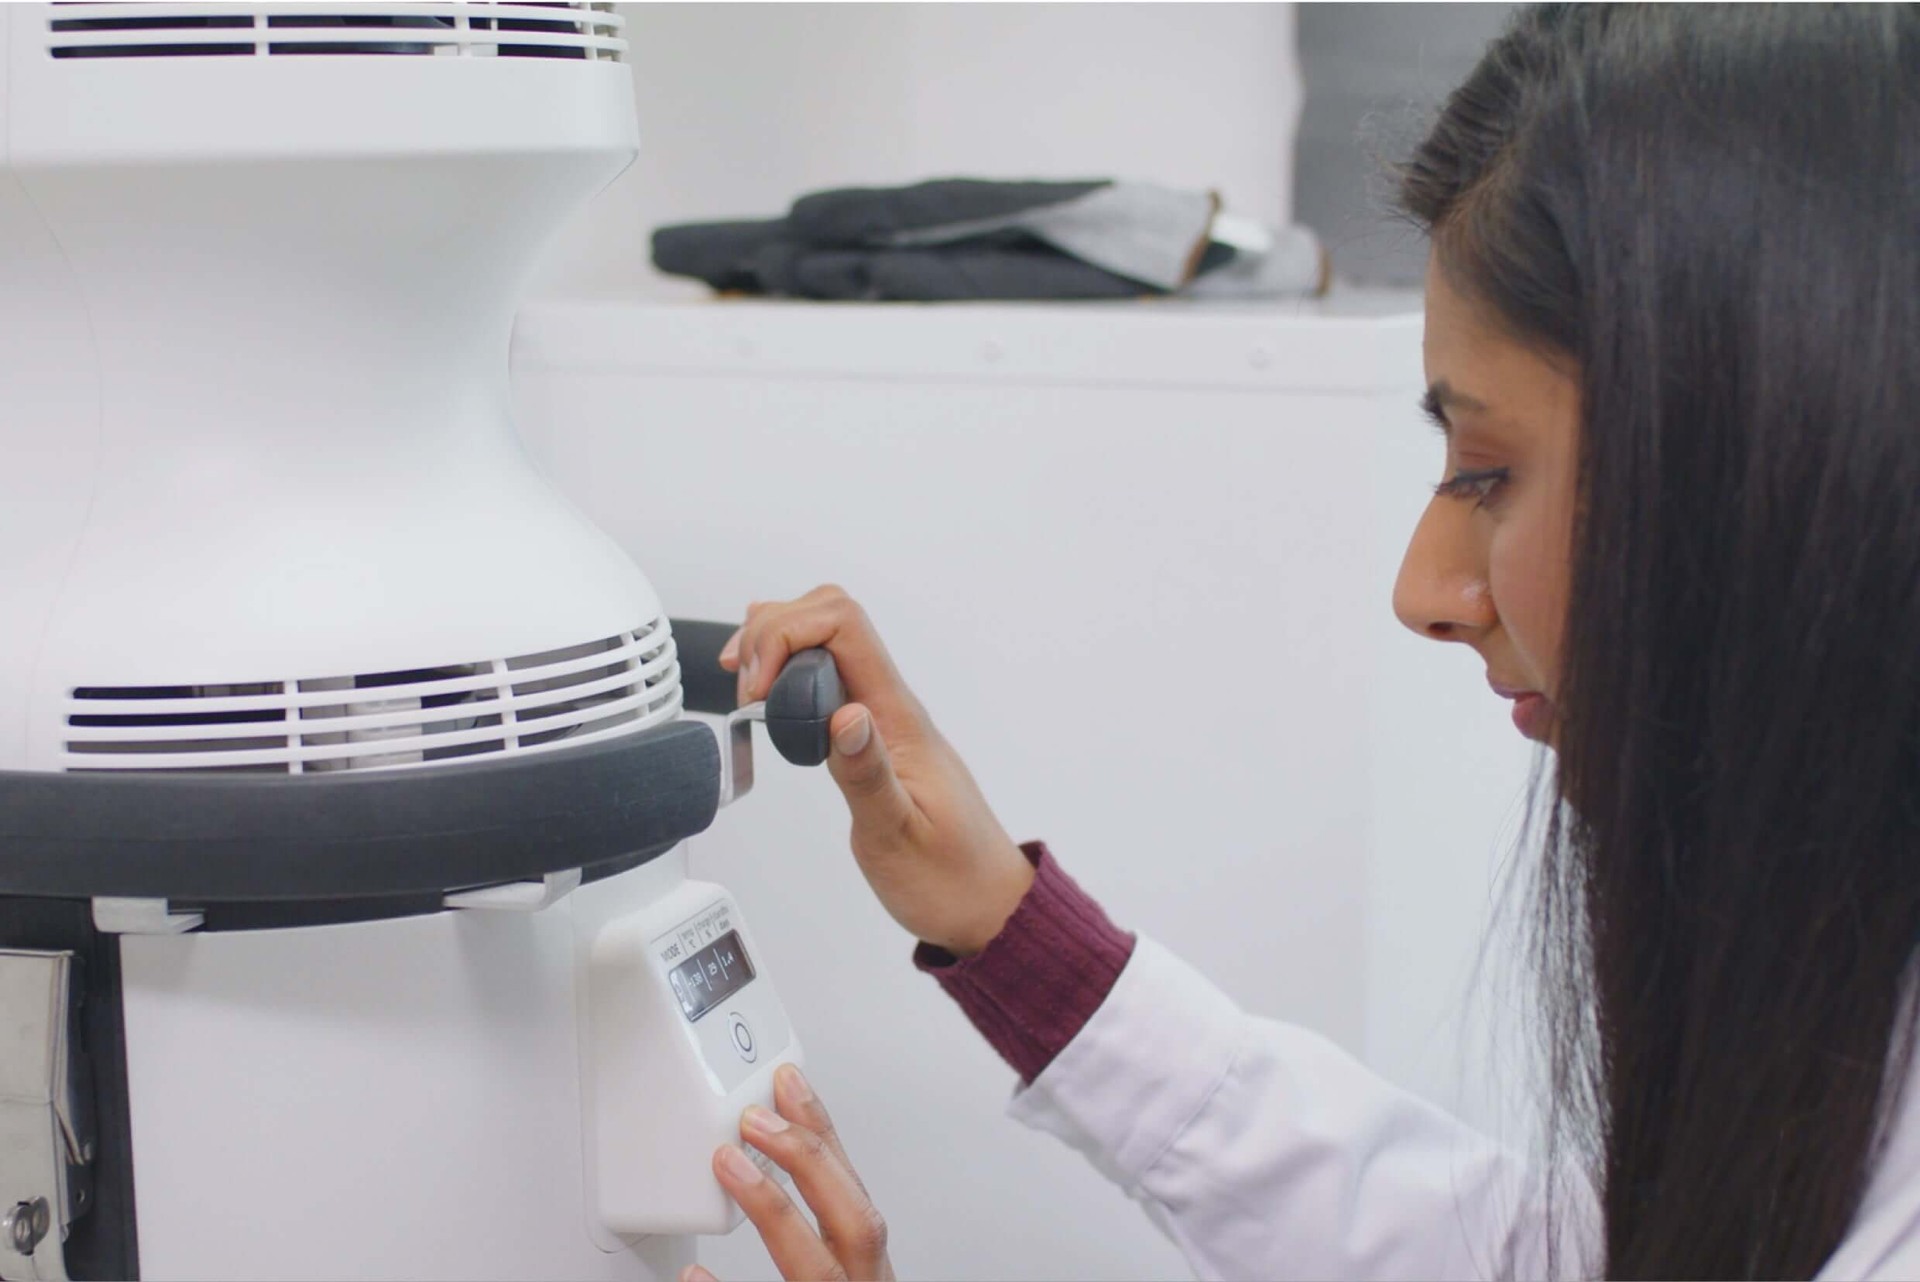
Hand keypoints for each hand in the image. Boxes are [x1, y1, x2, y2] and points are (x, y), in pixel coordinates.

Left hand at [682, 1064, 893, 1281]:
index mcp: (868, 1268)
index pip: (855, 1191)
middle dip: (808, 1164)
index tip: (788, 1085)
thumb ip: (817, 1228)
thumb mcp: (845, 1269)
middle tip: (755, 1120)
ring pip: (817, 1268)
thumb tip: (766, 1159)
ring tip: (729, 1165)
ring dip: (773, 1210)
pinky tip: (695, 1273)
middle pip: (857, 1222)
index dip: (824, 1135)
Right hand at [719, 585, 1033, 956]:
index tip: (757, 688)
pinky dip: (789, 673)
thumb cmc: (948, 878)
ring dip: (778, 645)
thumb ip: (867, 775)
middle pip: (831, 615)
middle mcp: (891, 707)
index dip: (787, 634)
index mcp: (900, 720)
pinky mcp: (870, 737)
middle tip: (745, 686)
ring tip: (747, 687)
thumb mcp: (899, 836)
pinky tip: (768, 697)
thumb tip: (845, 715)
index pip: (845, 626)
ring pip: (828, 641)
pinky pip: (829, 680)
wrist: (985, 904)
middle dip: (773, 630)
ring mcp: (881, 718)